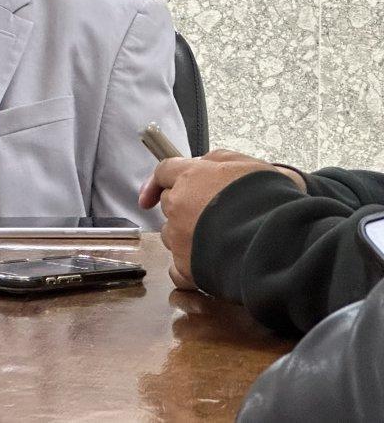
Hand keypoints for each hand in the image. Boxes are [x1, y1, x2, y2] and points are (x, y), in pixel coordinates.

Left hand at [137, 151, 286, 290]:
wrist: (280, 243)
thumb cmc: (269, 202)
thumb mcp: (247, 165)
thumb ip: (218, 161)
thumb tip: (202, 164)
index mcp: (191, 177)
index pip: (163, 172)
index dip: (156, 181)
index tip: (149, 195)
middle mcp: (179, 205)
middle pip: (169, 204)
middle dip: (183, 208)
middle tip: (211, 216)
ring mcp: (180, 237)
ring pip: (171, 235)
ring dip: (186, 236)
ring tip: (217, 241)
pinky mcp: (187, 267)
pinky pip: (176, 268)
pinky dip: (187, 268)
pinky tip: (205, 266)